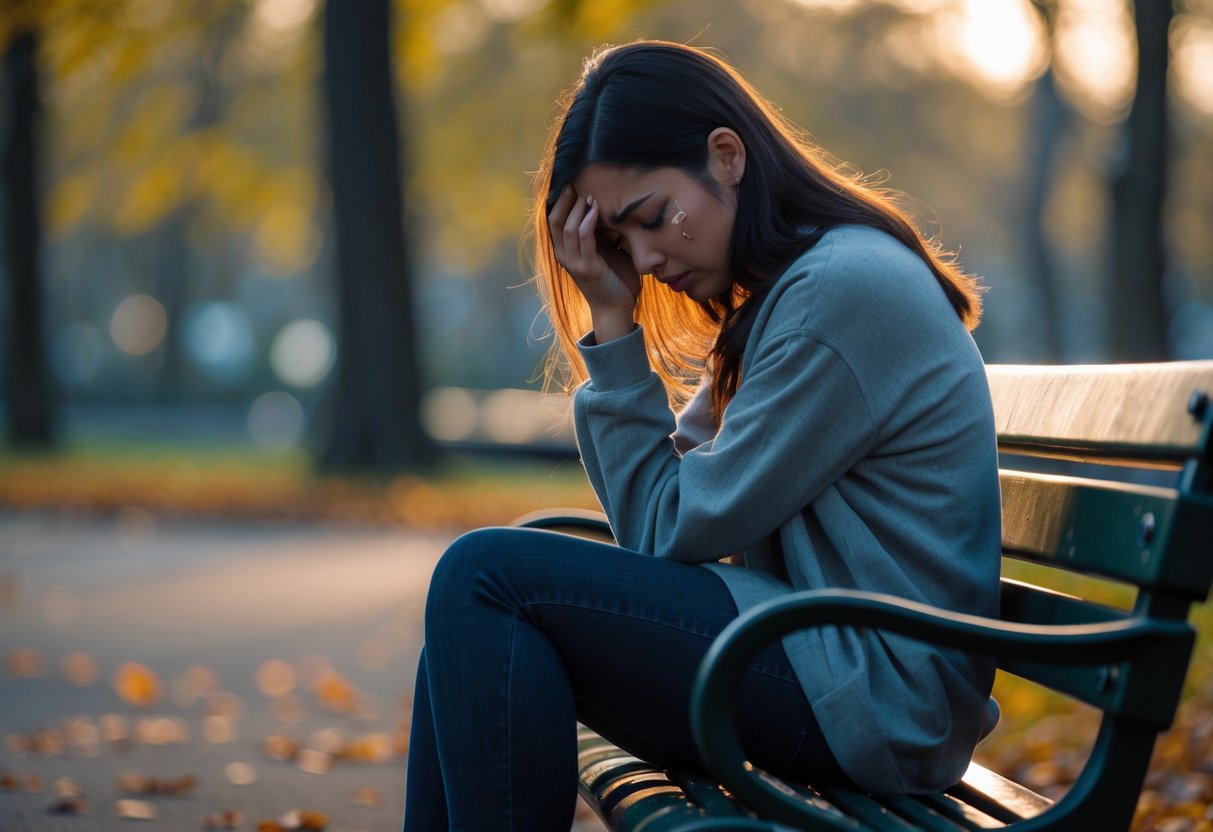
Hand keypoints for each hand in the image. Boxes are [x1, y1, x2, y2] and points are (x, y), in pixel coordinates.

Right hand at [548, 185, 639, 341]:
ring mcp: (574, 262)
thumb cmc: (611, 279)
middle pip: (554, 220)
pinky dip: (588, 220)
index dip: (558, 201)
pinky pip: (583, 238)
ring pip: (567, 227)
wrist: (615, 307)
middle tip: (575, 182)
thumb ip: (598, 233)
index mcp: (564, 251)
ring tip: (589, 196)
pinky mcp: (588, 266)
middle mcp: (564, 256)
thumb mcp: (602, 251)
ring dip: (578, 208)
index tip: (569, 183)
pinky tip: (596, 210)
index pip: (552, 221)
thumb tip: (604, 209)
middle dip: (564, 200)